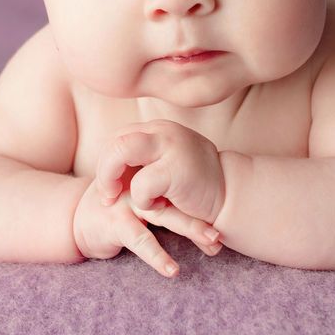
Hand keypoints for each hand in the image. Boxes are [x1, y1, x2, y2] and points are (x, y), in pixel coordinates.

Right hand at [72, 177, 222, 278]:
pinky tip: (172, 270)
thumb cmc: (115, 210)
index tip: (227, 222)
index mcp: (150, 175)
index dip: (205, 203)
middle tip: (226, 228)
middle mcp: (140, 184)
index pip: (182, 186)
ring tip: (213, 242)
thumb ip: (168, 199)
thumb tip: (207, 211)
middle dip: (204, 213)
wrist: (75, 217)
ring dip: (191, 229)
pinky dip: (158, 256)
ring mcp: (128, 201)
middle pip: (178, 196)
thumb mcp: (143, 199)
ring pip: (165, 215)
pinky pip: (141, 240)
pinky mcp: (115, 221)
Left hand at [96, 119, 225, 225]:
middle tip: (108, 195)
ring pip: (121, 151)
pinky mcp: (176, 169)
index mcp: (158, 129)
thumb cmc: (194, 186)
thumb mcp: (167, 163)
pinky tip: (159, 205)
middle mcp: (163, 131)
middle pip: (115, 140)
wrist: (231, 196)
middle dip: (103, 170)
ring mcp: (170, 146)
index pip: (118, 137)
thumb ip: (143, 159)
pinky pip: (141, 184)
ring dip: (111, 178)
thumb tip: (110, 168)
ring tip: (119, 197)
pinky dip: (142, 200)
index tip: (111, 185)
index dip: (107, 162)